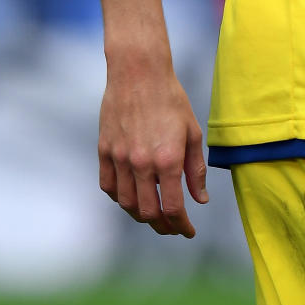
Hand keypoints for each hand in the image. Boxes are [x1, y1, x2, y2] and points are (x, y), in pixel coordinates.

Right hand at [98, 61, 207, 236]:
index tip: (188, 231)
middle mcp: (142, 163)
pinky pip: (108, 186)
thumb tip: (200, 199)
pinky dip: (119, 198)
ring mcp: (119, 158)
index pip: (174, 207)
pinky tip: (132, 197)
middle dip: (162, 226)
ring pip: (126, 204)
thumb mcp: (192, 132)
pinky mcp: (104, 150)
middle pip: (148, 212)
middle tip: (172, 227)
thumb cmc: (171, 99)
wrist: (138, 73)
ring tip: (153, 215)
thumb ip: (196, 169)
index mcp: (168, 159)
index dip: (182, 225)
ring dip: (141, 216)